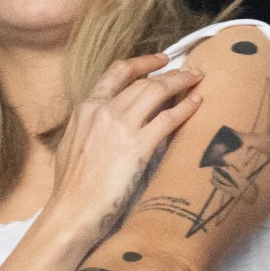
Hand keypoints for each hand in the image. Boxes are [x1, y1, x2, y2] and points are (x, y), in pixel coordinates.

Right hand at [49, 53, 202, 243]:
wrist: (71, 210)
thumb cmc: (71, 188)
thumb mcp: (73, 145)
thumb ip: (91, 128)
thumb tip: (107, 126)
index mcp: (86, 109)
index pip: (117, 73)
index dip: (143, 62)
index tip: (161, 59)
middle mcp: (103, 111)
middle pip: (144, 81)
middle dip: (171, 73)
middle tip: (190, 72)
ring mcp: (121, 127)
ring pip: (158, 91)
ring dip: (182, 82)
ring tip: (198, 81)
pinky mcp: (138, 146)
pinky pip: (168, 118)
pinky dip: (186, 107)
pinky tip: (197, 103)